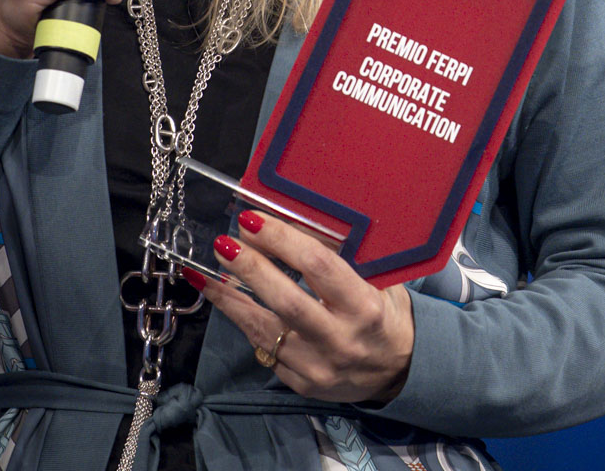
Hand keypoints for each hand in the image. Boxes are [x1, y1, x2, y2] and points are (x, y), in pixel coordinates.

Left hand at [197, 210, 413, 403]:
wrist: (398, 371)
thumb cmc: (385, 314)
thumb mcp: (378, 281)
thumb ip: (341, 257)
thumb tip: (290, 224)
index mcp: (365, 307)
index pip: (319, 266)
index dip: (282, 240)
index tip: (253, 220)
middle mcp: (341, 339)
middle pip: (287, 300)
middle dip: (250, 268)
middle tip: (224, 243)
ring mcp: (318, 366)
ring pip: (264, 329)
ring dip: (231, 297)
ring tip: (207, 272)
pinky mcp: (301, 383)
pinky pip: (264, 348)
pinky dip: (243, 320)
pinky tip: (225, 299)